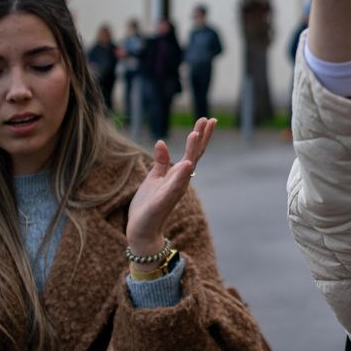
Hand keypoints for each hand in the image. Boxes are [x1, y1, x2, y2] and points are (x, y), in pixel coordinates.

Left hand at [125, 118, 215, 253]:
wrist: (142, 231)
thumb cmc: (148, 205)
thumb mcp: (153, 178)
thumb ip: (160, 161)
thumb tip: (161, 142)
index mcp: (178, 174)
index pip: (192, 152)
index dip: (200, 136)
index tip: (208, 119)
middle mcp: (180, 181)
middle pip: (194, 156)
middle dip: (201, 138)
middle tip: (209, 120)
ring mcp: (174, 191)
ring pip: (186, 168)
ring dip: (191, 152)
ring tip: (195, 134)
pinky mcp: (163, 201)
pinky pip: (174, 187)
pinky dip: (180, 176)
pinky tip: (186, 164)